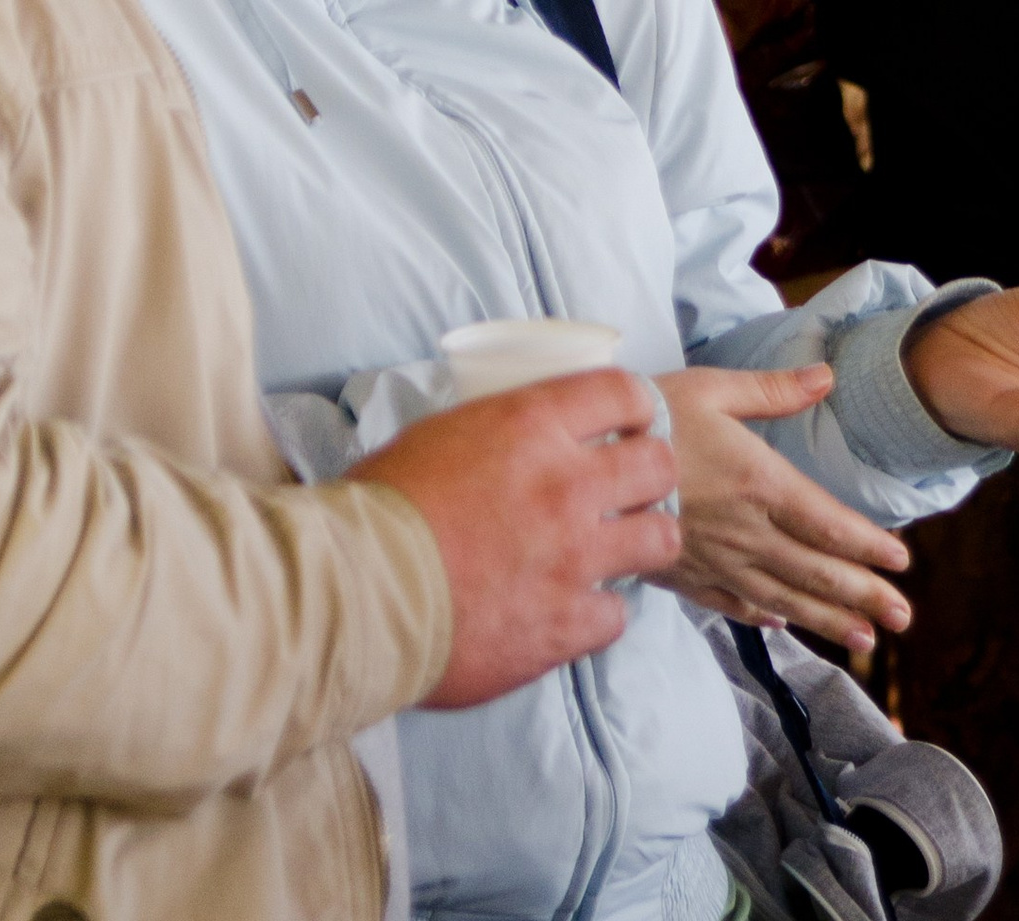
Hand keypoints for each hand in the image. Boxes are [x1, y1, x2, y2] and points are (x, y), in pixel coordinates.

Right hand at [354, 370, 680, 708]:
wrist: (359, 591)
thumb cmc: (383, 506)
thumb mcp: (442, 433)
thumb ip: (498, 429)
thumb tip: (519, 436)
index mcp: (532, 425)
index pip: (623, 393)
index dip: (634, 408)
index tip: (628, 424)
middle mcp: (566, 485)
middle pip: (658, 464)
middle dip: (650, 473)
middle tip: (630, 489)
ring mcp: (573, 558)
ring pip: (659, 538)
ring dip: (641, 540)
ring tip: (618, 549)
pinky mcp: (565, 625)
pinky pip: (618, 614)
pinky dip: (599, 611)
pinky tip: (576, 608)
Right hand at [660, 362, 912, 660]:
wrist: (585, 460)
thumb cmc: (653, 414)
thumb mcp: (715, 388)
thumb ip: (775, 390)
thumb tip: (827, 376)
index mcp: (758, 483)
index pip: (827, 523)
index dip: (866, 545)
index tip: (901, 563)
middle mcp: (744, 531)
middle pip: (814, 570)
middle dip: (863, 596)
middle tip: (903, 620)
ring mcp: (714, 559)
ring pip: (781, 597)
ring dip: (826, 620)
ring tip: (864, 641)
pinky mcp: (683, 573)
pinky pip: (731, 603)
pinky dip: (761, 616)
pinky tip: (780, 623)